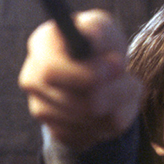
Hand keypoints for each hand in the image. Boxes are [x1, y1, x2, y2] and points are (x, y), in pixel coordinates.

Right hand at [18, 10, 141, 150]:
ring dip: (120, 106)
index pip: (52, 71)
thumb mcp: (102, 28)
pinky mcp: (57, 132)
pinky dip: (112, 123)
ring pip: (96, 121)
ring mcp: (42, 110)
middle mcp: (33, 80)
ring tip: (121, 89)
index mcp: (40, 46)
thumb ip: (101, 32)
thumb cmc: (97, 45)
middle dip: (117, 92)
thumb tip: (100, 49)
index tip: (118, 67)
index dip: (88, 74)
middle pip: (82, 103)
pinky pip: (95, 135)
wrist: (93, 72)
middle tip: (130, 81)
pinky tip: (109, 107)